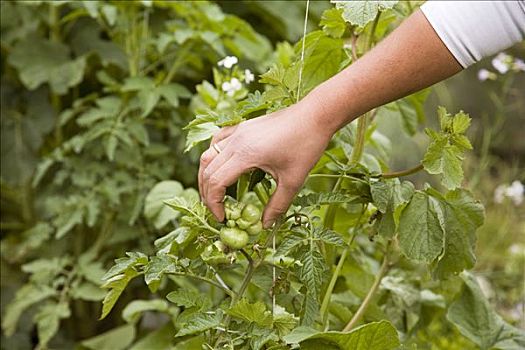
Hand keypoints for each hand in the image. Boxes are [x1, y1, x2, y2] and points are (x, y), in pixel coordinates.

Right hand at [199, 100, 331, 227]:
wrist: (315, 115)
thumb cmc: (306, 145)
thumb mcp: (294, 180)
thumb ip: (278, 205)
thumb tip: (265, 225)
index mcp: (245, 154)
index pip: (216, 182)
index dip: (214, 204)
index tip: (223, 218)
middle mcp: (236, 141)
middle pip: (207, 170)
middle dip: (207, 193)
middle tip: (217, 210)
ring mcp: (237, 131)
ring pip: (208, 154)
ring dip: (206, 175)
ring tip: (214, 192)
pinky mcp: (242, 126)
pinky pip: (217, 141)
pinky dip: (213, 156)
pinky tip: (220, 165)